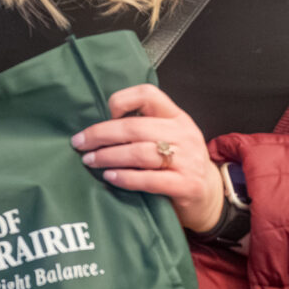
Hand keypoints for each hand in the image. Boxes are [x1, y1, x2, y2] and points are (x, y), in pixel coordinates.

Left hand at [72, 83, 219, 230]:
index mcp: (176, 117)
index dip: (121, 101)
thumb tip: (97, 125)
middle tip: (79, 144)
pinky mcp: (187, 185)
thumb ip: (142, 127)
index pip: (148, 94)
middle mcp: (184, 134)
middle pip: (134, 127)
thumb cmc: (177, 162)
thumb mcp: (167, 136)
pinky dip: (126, 178)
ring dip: (108, 157)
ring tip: (90, 161)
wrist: (208, 193)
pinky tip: (110, 177)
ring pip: (139, 153)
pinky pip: (150, 179)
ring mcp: (188, 160)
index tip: (104, 115)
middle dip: (101, 135)